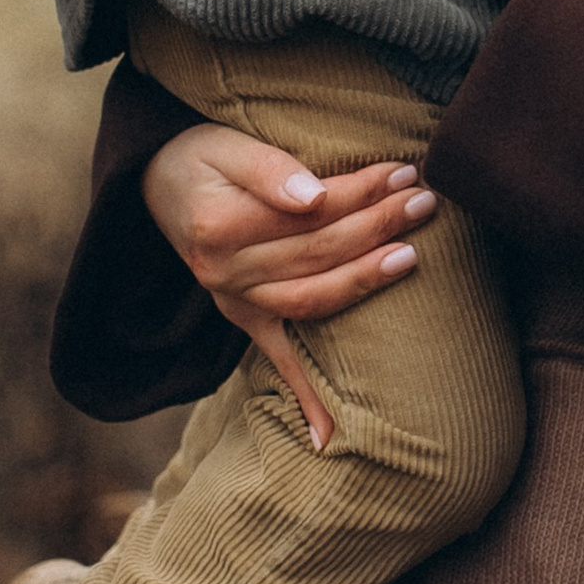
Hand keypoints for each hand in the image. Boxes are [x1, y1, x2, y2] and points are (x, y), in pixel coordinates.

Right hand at [141, 122, 440, 451]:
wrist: (159, 185)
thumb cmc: (203, 158)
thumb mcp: (226, 146)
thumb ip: (269, 169)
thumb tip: (313, 197)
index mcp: (221, 228)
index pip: (310, 214)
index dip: (360, 193)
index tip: (404, 173)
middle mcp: (224, 274)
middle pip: (317, 253)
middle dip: (377, 226)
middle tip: (424, 201)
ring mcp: (234, 303)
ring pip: (312, 299)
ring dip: (366, 280)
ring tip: (411, 253)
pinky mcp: (244, 320)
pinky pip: (278, 361)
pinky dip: (305, 398)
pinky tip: (331, 437)